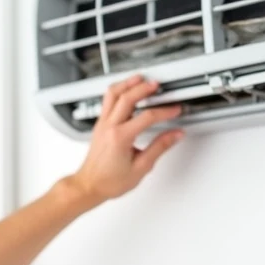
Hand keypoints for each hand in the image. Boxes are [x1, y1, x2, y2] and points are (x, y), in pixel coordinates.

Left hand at [70, 74, 183, 207]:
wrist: (89, 185)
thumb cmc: (110, 181)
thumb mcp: (141, 167)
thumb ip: (160, 147)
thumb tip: (175, 135)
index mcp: (121, 137)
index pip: (147, 116)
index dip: (164, 111)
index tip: (175, 110)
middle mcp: (109, 127)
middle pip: (127, 97)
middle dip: (144, 88)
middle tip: (157, 85)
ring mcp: (102, 124)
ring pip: (112, 94)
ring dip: (127, 83)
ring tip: (140, 78)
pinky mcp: (100, 124)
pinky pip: (107, 100)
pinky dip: (118, 91)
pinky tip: (126, 90)